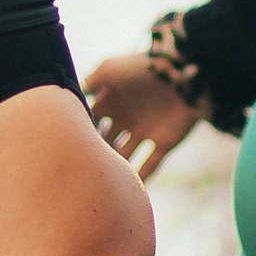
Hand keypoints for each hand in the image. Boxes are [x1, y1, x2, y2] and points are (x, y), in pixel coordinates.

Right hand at [85, 52, 201, 177]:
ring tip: (103, 178)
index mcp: (113, 102)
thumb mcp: (109, 69)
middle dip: (98, 152)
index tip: (74, 143)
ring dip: (116, 166)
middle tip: (89, 163)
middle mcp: (127, 118)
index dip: (83, 132)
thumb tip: (73, 99)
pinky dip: (143, 176)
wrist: (182, 74)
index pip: (92, 122)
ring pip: (125, 155)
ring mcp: (145, 131)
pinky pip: (151, 164)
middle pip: (107, 142)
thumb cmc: (141, 68)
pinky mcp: (165, 141)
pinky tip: (130, 187)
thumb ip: (88, 83)